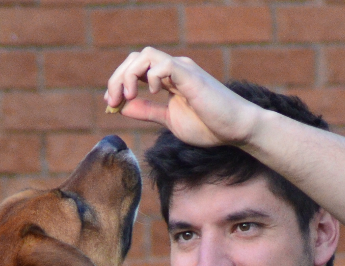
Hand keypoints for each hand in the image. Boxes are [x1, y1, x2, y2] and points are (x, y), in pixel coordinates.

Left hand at [104, 47, 262, 148]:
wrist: (234, 129)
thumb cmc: (206, 125)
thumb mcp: (168, 119)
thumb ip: (147, 111)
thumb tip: (123, 107)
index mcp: (167, 78)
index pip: (135, 68)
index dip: (117, 82)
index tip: (110, 103)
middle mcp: (173, 69)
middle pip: (135, 58)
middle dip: (117, 78)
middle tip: (113, 101)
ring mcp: (182, 70)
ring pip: (146, 55)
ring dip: (129, 75)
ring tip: (129, 96)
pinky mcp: (191, 77)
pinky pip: (164, 64)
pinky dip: (151, 76)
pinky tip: (153, 92)